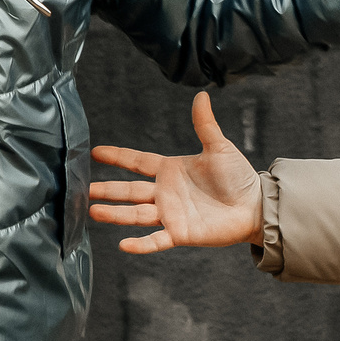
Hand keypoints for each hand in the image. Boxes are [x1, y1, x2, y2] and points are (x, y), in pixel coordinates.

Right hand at [88, 91, 262, 253]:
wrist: (256, 205)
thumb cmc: (239, 177)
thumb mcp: (220, 147)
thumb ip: (205, 125)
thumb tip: (202, 95)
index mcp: (171, 170)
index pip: (138, 162)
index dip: (117, 157)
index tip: (95, 152)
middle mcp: (166, 192)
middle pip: (129, 190)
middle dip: (107, 189)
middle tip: (83, 188)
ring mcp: (171, 214)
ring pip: (136, 214)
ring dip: (115, 213)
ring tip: (92, 211)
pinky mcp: (181, 233)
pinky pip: (156, 240)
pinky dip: (141, 244)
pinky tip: (123, 245)